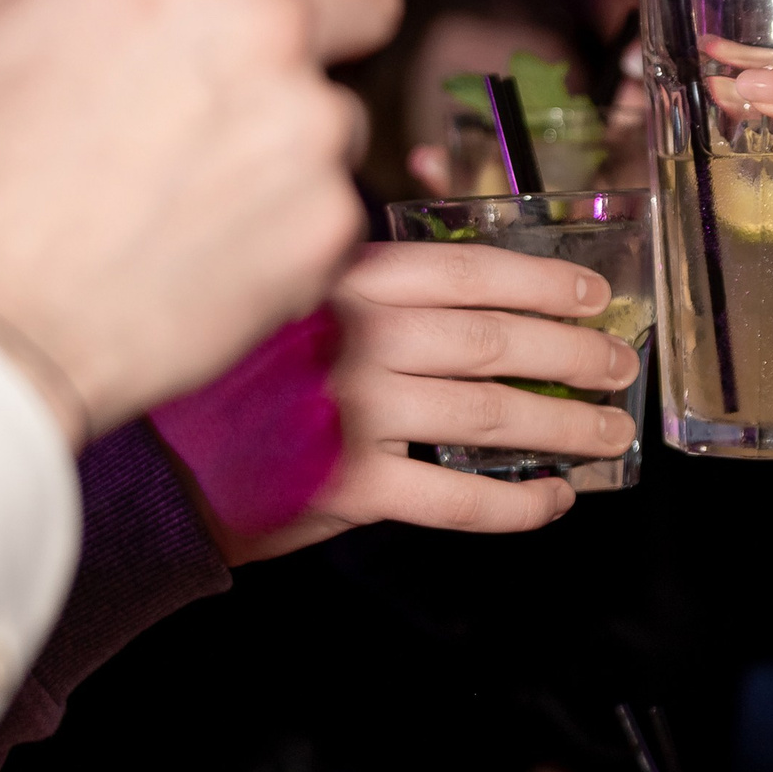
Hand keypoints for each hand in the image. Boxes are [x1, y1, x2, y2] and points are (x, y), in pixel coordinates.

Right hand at [0, 0, 416, 444]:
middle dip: (335, 13)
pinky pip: (333, 200)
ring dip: (299, 126)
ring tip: (196, 168)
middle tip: (258, 54)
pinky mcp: (328, 228)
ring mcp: (312, 134)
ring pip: (348, 107)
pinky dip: (289, 214)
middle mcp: (274, 28)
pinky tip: (207, 232)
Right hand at [158, 242, 642, 560]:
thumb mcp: (294, 299)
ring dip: (565, 425)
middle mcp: (361, 336)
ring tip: (606, 432)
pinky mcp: (351, 485)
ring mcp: (358, 411)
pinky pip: (461, 497)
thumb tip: (478, 287)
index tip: (592, 290)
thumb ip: (373, 287)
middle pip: (499, 340)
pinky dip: (519, 502)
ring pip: (495, 414)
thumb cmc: (233, 377)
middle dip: (575, 353)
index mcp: (349, 279)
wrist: (152, 463)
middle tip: (620, 365)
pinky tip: (553, 498)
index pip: (471, 269)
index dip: (544, 279)